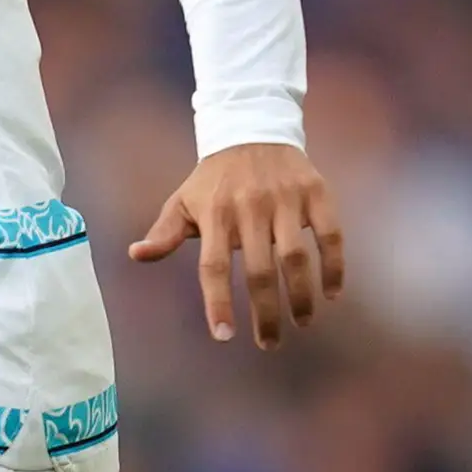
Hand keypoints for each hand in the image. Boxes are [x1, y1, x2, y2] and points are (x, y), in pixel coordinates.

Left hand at [127, 142, 344, 348]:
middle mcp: (250, 208)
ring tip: (302, 322)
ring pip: (296, 256)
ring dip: (301, 295)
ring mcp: (286, 200)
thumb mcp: (183, 200)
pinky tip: (332, 292)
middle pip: (260, 270)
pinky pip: (330, 234)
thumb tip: (136, 254)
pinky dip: (334, 265)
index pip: (214, 266)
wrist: (253, 128)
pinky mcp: (316, 193)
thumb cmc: (214, 179)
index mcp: (216, 214)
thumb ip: (164, 232)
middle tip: (270, 343)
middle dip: (266, 312)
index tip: (224, 336)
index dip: (218, 302)